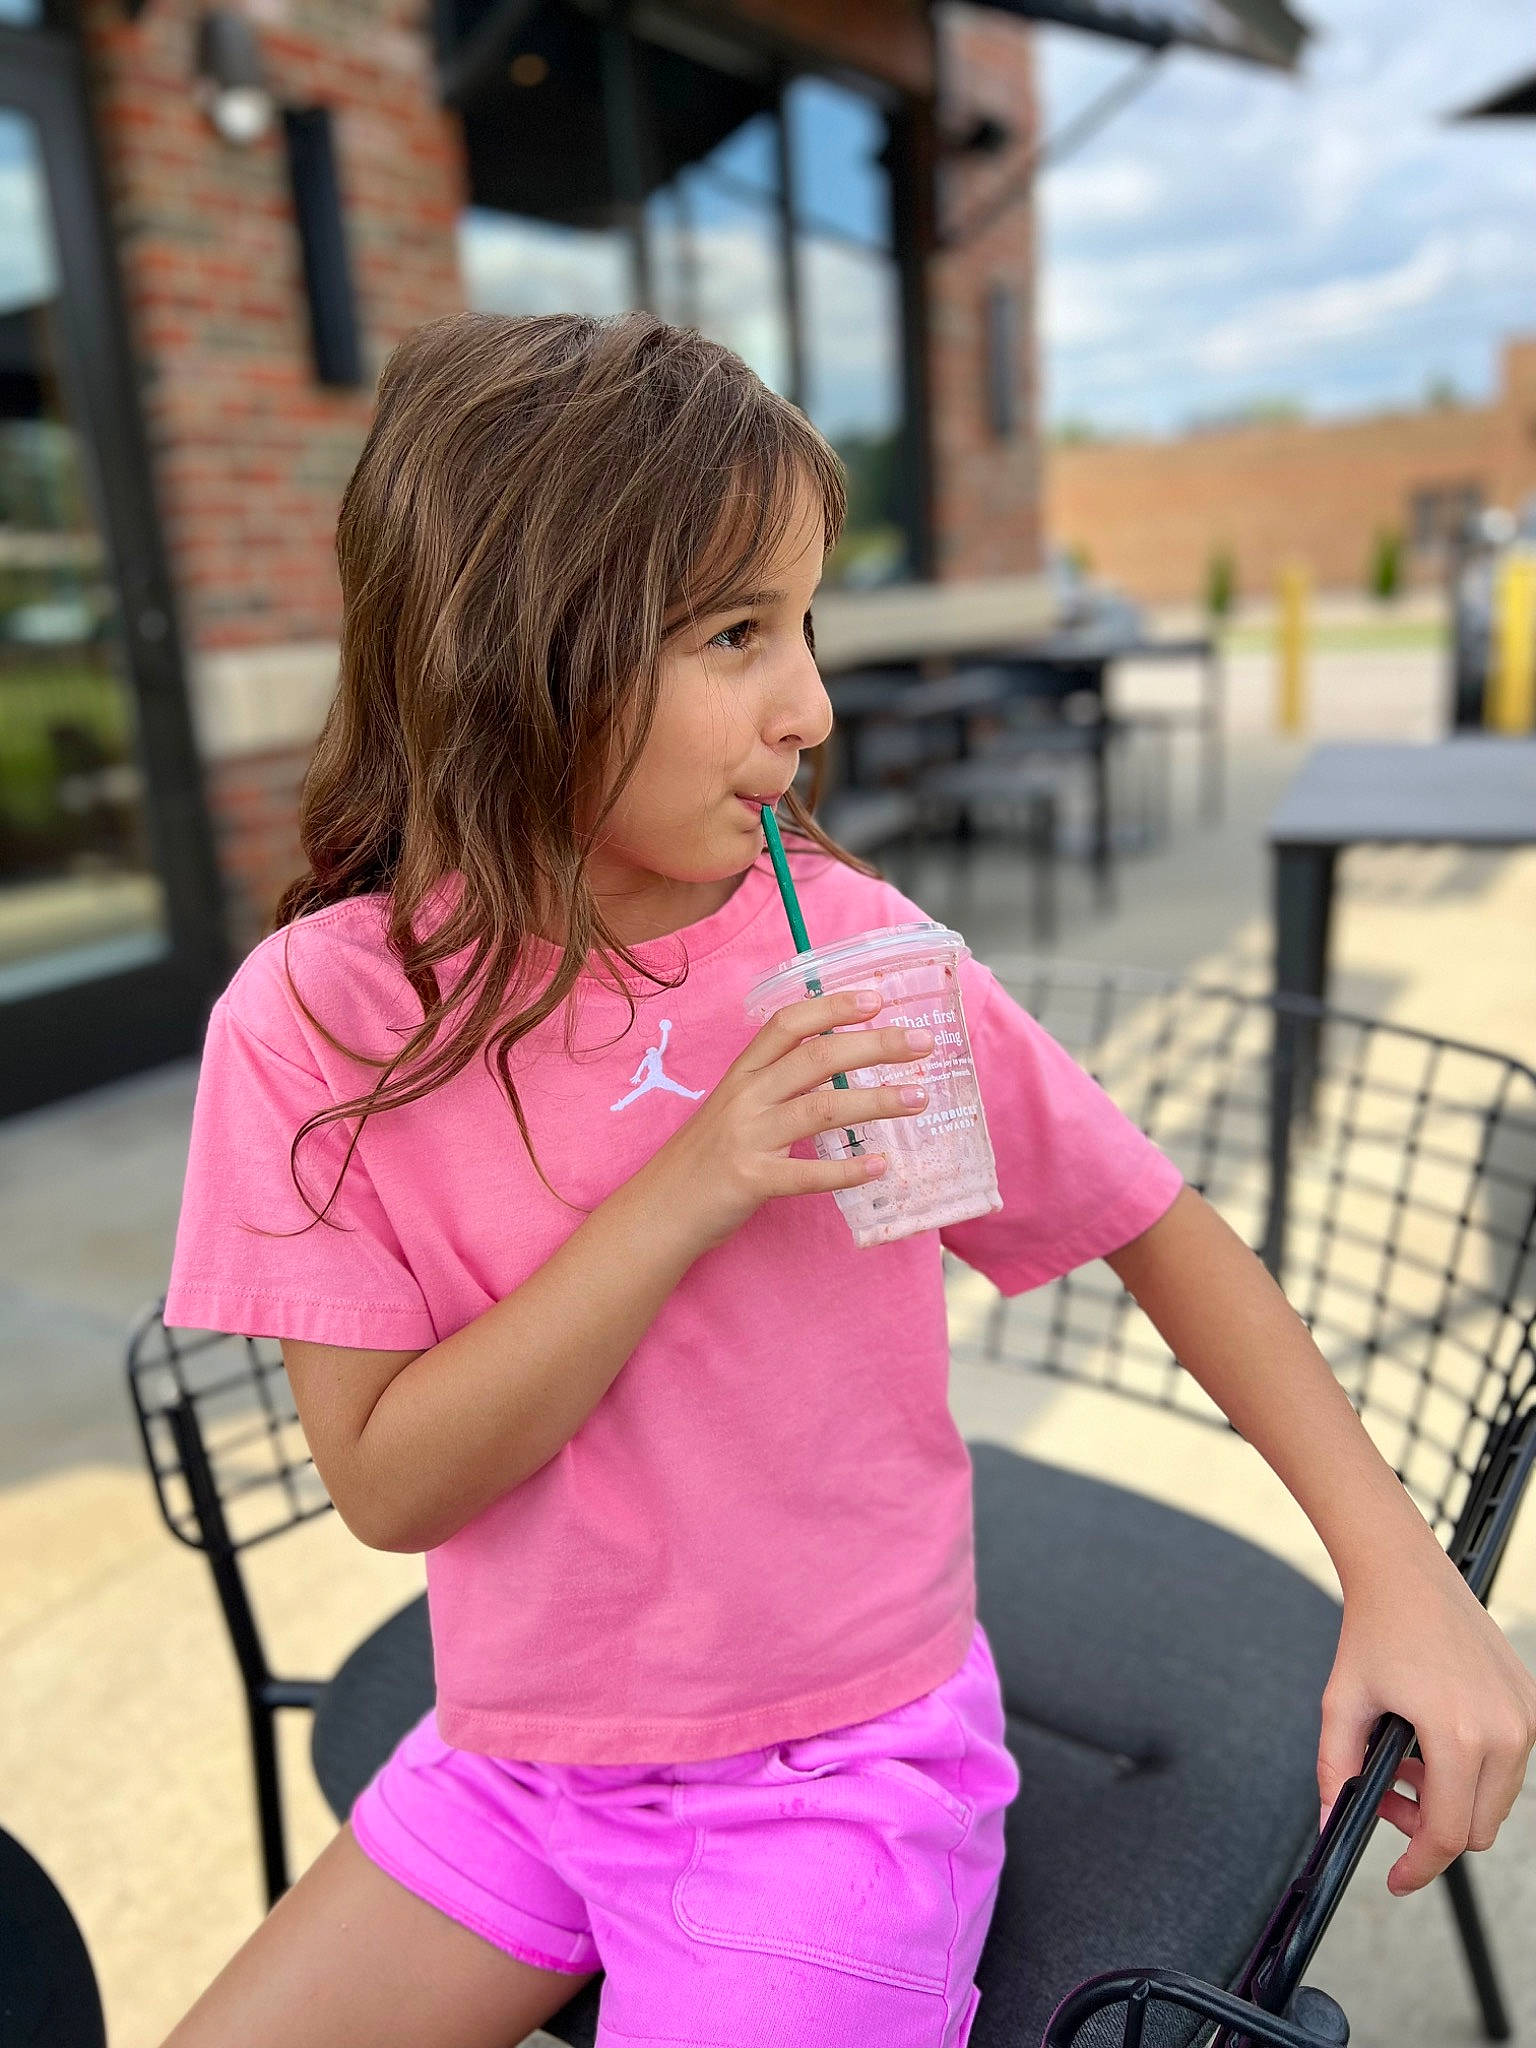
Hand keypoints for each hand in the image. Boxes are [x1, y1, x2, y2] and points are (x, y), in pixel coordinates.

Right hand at [647, 987, 931, 1250]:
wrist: (658, 1210)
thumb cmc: (705, 1157)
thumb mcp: (734, 1107)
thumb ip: (776, 1084)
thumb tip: (839, 1066)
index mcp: (742, 1073)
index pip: (788, 1024)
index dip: (832, 1007)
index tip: (876, 998)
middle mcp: (745, 1096)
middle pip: (817, 1058)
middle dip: (875, 1045)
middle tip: (921, 1042)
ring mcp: (747, 1137)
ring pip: (821, 1109)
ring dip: (876, 1101)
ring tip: (918, 1099)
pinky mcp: (750, 1180)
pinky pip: (807, 1174)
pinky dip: (847, 1169)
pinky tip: (880, 1166)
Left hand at [1318, 1540, 1535, 1892]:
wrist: (1406, 1574)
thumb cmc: (1374, 1631)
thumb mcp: (1342, 1704)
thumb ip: (1336, 1770)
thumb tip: (1329, 1822)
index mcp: (1459, 1735)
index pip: (1447, 1834)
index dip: (1419, 1866)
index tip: (1396, 1879)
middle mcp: (1505, 1731)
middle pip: (1476, 1829)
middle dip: (1428, 1829)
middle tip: (1389, 1796)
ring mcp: (1525, 1717)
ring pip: (1495, 1803)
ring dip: (1452, 1800)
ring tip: (1408, 1764)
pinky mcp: (1530, 1704)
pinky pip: (1509, 1767)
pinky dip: (1473, 1772)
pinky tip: (1433, 1743)